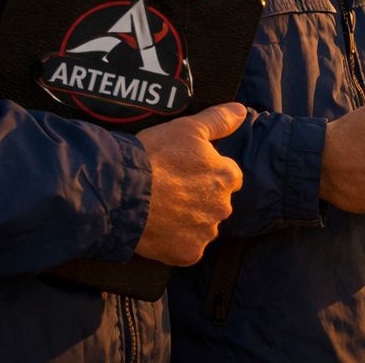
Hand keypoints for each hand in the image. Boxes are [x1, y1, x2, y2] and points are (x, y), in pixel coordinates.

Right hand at [133, 103, 246, 265]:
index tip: (185, 171)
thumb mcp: (188, 127)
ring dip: (188, 220)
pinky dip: (175, 242)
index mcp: (228, 177)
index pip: (227, 176)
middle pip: (215, 202)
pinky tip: (159, 229)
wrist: (122, 193)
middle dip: (199, 198)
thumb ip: (220, 120)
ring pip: (201, 226)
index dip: (206, 172)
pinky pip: (187, 249)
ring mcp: (205, 233)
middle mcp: (223, 207)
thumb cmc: (155, 156)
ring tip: (161, 208)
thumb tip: (242, 111)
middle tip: (170, 190)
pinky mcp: (188, 254)